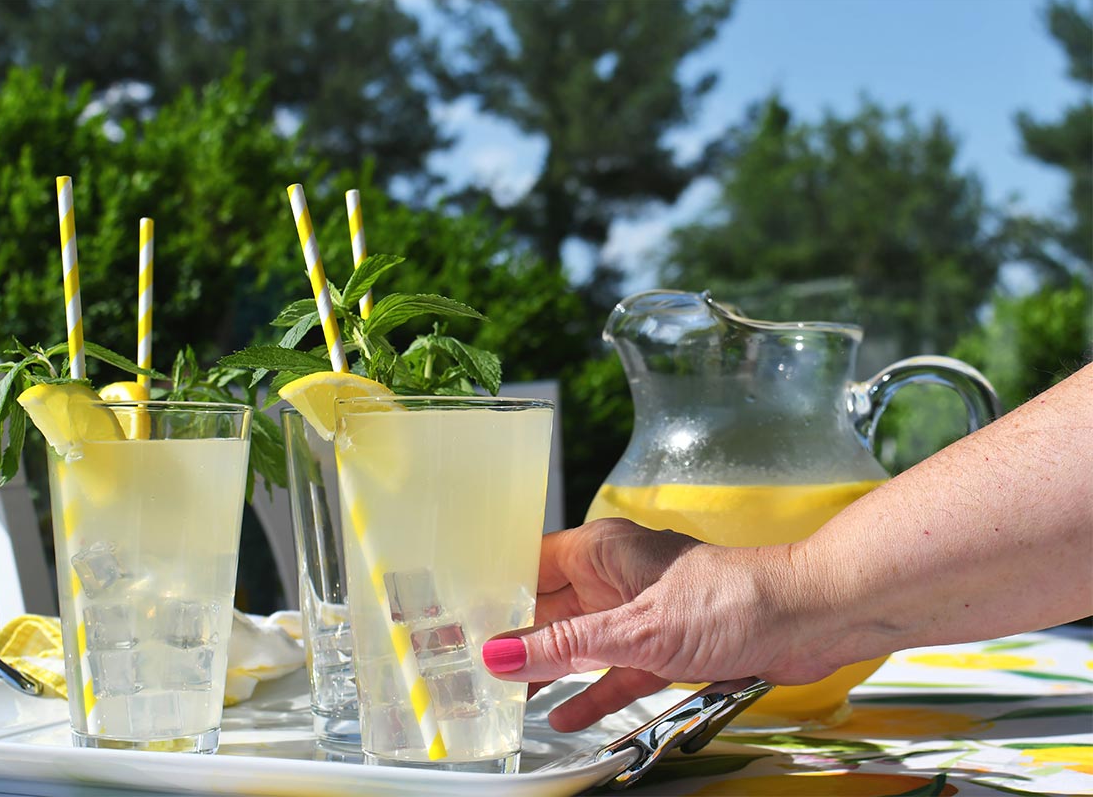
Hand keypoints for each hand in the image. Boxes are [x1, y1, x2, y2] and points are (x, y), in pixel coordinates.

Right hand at [481, 519, 838, 730]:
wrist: (808, 618)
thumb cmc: (731, 600)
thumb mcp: (633, 630)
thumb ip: (564, 648)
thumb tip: (498, 655)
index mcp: (602, 551)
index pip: (530, 565)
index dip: (493, 590)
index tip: (456, 618)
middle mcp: (617, 576)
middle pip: (551, 608)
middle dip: (515, 637)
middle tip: (471, 667)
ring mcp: (643, 611)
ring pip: (582, 643)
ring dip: (550, 669)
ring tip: (504, 696)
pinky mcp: (667, 643)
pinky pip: (616, 669)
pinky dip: (593, 690)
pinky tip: (565, 714)